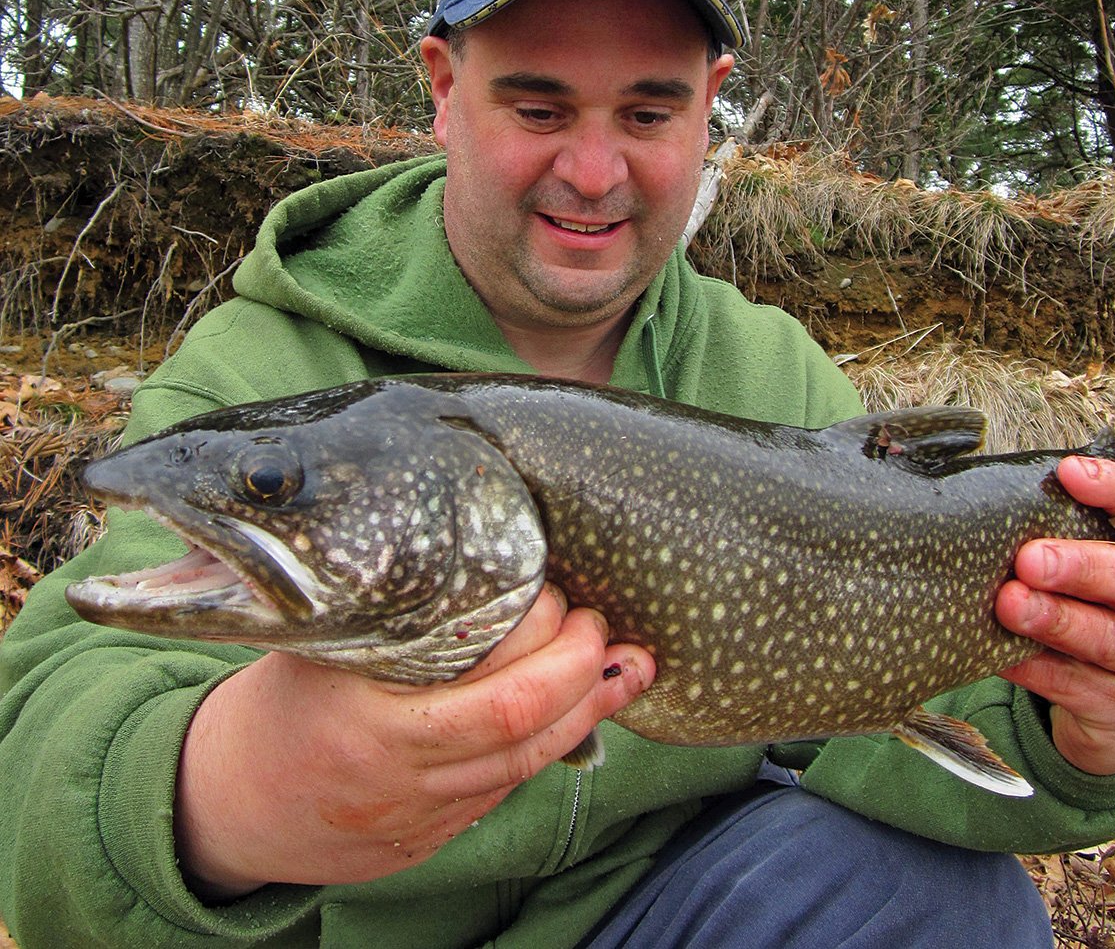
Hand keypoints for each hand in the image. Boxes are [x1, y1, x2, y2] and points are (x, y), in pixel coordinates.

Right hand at [174, 586, 653, 899]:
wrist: (229, 808)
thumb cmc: (275, 706)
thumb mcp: (313, 646)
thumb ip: (375, 607)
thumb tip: (439, 532)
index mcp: (372, 724)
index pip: (494, 699)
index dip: (547, 648)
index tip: (563, 597)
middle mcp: (405, 778)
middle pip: (522, 732)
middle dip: (582, 676)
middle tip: (602, 624)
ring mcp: (422, 815)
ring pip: (528, 768)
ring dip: (589, 714)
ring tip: (631, 668)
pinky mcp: (432, 836)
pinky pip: (505, 790)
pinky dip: (553, 745)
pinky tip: (583, 708)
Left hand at [996, 456, 1114, 774]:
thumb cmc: (1104, 613)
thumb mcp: (1105, 574)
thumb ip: (1066, 536)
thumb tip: (987, 496)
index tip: (1069, 471)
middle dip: (1083, 567)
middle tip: (1029, 558)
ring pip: (1110, 640)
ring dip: (1056, 620)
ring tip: (1010, 603)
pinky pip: (1074, 686)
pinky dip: (1032, 668)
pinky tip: (998, 652)